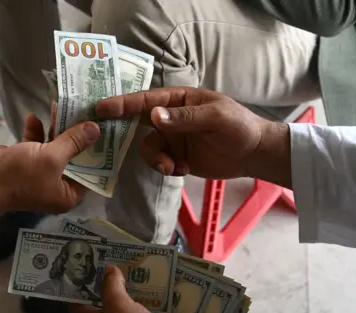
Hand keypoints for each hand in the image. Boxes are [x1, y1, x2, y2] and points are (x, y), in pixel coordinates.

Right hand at [0, 115, 99, 218]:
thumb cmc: (20, 175)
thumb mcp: (52, 157)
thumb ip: (74, 142)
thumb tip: (95, 129)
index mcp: (68, 193)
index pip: (91, 171)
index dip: (98, 151)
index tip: (105, 129)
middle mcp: (57, 184)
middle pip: (73, 156)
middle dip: (76, 134)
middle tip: (86, 111)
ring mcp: (40, 172)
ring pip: (54, 146)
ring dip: (55, 128)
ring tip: (60, 105)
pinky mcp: (25, 160)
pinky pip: (36, 143)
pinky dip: (36, 131)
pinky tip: (33, 117)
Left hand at [72, 266, 199, 312]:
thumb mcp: (118, 307)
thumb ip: (111, 286)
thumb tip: (107, 269)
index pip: (77, 302)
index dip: (77, 284)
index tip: (84, 264)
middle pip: (105, 302)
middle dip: (110, 282)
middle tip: (118, 258)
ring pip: (129, 307)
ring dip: (134, 290)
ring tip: (141, 267)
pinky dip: (152, 302)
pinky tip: (160, 287)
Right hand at [96, 87, 291, 186]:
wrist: (253, 154)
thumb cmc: (238, 126)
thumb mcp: (215, 117)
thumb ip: (184, 118)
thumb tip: (153, 116)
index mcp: (179, 100)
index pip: (147, 101)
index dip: (123, 104)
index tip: (102, 108)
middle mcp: (170, 118)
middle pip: (138, 123)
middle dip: (125, 131)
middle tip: (106, 138)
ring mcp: (172, 138)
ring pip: (148, 148)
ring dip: (155, 159)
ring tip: (172, 167)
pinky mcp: (176, 157)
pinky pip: (159, 163)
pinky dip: (167, 168)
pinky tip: (184, 170)